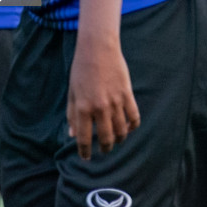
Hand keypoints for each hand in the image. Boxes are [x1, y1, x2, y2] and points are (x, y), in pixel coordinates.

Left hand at [66, 38, 140, 159]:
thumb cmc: (81, 70)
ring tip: (116, 140)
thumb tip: (72, 134)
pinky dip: (132, 127)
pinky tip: (128, 128)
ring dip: (119, 139)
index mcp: (82, 107)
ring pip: (121, 131)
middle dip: (105, 149)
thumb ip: (72, 115)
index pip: (84, 138)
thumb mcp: (72, 92)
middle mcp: (99, 108)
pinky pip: (134, 117)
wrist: (98, 49)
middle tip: (104, 150)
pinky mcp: (127, 95)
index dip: (84, 151)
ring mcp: (115, 102)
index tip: (86, 157)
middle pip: (106, 138)